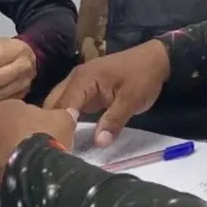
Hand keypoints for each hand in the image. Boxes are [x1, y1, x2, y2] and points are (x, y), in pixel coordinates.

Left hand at [0, 100, 75, 190]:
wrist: (35, 169)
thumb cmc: (46, 136)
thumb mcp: (63, 119)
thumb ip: (65, 113)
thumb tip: (71, 111)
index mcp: (5, 108)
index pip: (16, 108)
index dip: (29, 117)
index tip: (41, 126)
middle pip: (4, 128)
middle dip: (15, 134)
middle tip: (32, 144)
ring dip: (8, 152)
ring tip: (26, 161)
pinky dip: (5, 170)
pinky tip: (19, 174)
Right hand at [44, 39, 170, 146]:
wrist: (155, 60)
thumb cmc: (142, 77)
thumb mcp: (131, 100)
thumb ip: (113, 121)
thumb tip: (99, 143)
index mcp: (83, 79)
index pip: (61, 106)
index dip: (58, 126)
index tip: (59, 147)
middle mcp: (75, 79)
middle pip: (54, 103)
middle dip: (51, 123)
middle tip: (54, 147)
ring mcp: (79, 83)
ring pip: (60, 104)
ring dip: (58, 121)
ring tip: (57, 143)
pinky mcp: (86, 89)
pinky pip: (71, 104)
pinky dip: (67, 117)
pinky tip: (67, 134)